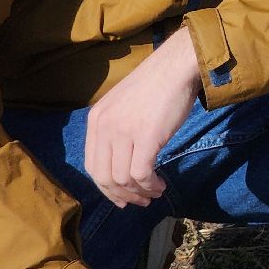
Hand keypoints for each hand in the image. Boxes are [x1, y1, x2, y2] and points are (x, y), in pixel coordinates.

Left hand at [85, 24, 200, 207]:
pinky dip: (150, 185)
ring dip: (139, 192)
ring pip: (122, 179)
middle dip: (120, 195)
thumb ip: (117, 128)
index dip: (105, 187)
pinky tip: (160, 185)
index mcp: (96, 120)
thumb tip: (122, 159)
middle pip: (103, 177)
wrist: (177, 67)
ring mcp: (124, 132)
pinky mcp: (146, 137)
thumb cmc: (157, 84)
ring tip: (154, 192)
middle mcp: (105, 127)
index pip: (92, 165)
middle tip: (138, 202)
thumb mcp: (124, 104)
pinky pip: (141, 173)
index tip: (122, 196)